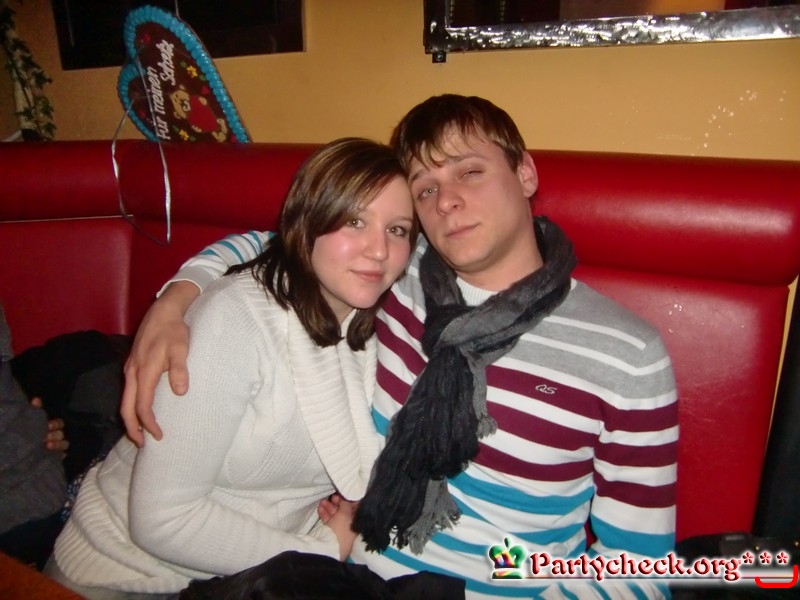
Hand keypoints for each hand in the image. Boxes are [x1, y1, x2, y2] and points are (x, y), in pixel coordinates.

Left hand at [31, 397, 68, 452]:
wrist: (21, 451)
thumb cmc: (28, 431)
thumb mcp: (31, 419)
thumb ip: (35, 410)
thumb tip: (36, 400)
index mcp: (52, 426)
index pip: (59, 423)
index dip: (56, 424)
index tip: (48, 425)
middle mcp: (56, 436)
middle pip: (61, 434)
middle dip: (54, 435)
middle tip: (45, 437)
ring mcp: (58, 447)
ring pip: (64, 444)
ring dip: (57, 444)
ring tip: (47, 445)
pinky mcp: (55, 457)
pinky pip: (61, 456)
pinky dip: (59, 455)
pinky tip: (52, 455)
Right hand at [120, 281, 198, 445]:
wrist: (163, 311)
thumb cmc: (173, 330)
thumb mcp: (180, 348)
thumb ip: (179, 369)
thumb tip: (180, 392)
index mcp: (144, 371)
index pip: (142, 405)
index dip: (148, 423)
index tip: (158, 435)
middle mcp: (132, 372)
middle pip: (126, 407)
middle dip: (132, 428)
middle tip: (142, 444)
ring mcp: (130, 368)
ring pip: (125, 400)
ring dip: (130, 418)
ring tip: (140, 432)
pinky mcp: (132, 364)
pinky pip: (128, 391)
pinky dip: (131, 405)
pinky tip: (140, 408)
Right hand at [319, 494, 357, 559]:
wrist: (328, 546)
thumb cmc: (341, 529)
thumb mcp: (345, 513)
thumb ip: (346, 504)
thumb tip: (346, 499)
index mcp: (356, 522)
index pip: (354, 509)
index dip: (349, 501)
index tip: (343, 494)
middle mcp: (348, 526)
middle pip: (343, 511)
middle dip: (337, 503)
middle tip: (332, 497)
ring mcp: (338, 529)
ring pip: (334, 515)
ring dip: (328, 507)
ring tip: (322, 501)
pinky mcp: (328, 532)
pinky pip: (327, 520)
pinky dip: (324, 513)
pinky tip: (320, 507)